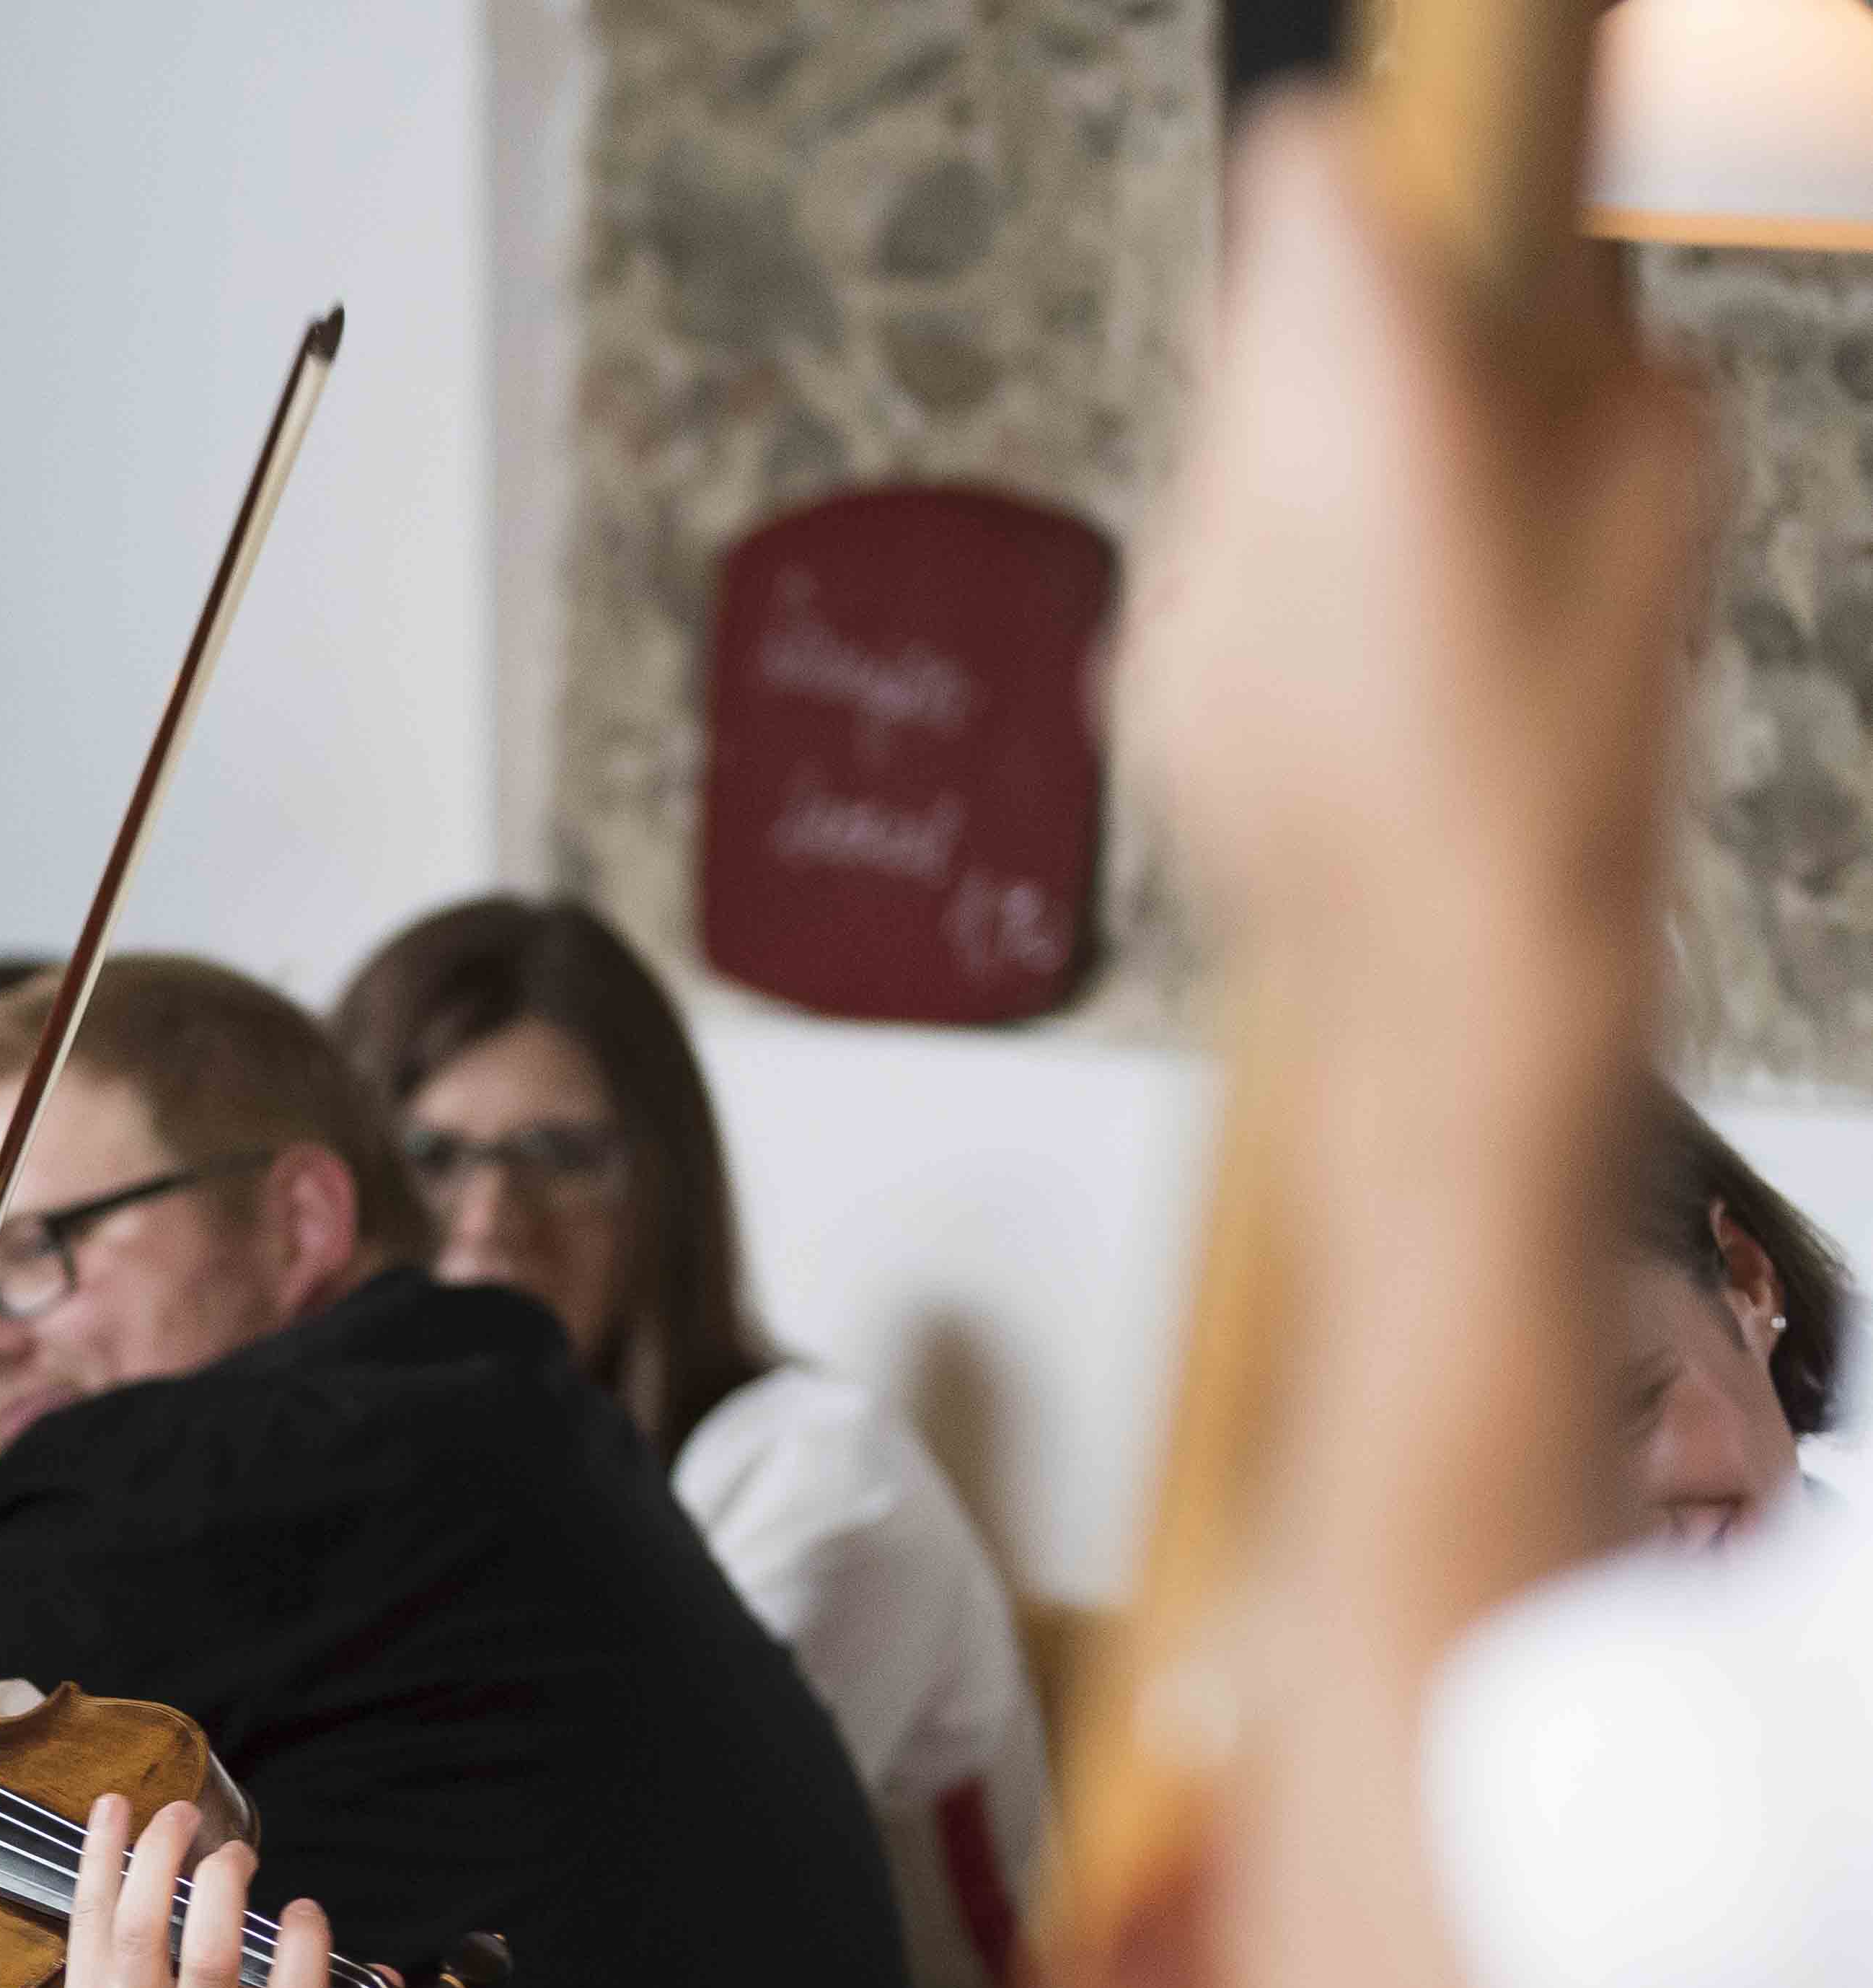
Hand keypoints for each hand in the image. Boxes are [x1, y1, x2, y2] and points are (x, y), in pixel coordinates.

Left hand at [41, 1797, 331, 1987]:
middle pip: (211, 1954)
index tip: (302, 1907)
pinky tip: (111, 1813)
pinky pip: (87, 1926)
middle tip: (233, 1850)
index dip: (307, 1943)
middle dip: (224, 1881)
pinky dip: (98, 1861)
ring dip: (155, 1855)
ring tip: (176, 1815)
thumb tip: (388, 1978)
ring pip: (140, 1928)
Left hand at [1122, 99, 1707, 1021]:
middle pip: (1259, 315)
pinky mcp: (1148, 671)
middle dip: (1347, 320)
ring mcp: (1182, 598)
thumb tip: (1565, 313)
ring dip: (1310, 441)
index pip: (1303, 199)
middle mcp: (1248, 510)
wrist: (1438, 1000)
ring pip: (1226, 434)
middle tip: (1450, 372)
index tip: (1402, 166)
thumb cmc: (1558, 800)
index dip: (1358, 166)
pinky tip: (1365, 632)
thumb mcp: (1660, 542)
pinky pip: (1208, 551)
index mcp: (1380, 448)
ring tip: (1421, 528)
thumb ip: (1610, 389)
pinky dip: (1278, 553)